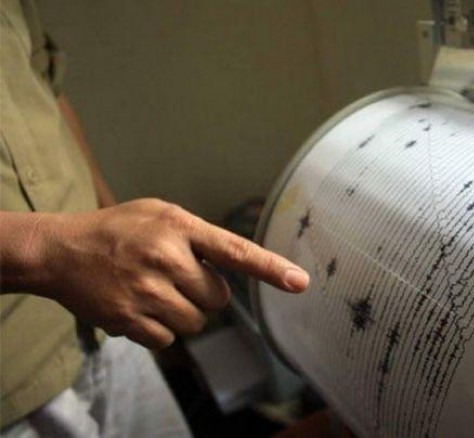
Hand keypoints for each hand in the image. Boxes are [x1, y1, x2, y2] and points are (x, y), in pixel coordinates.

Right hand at [34, 198, 308, 348]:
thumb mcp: (160, 214)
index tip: (300, 282)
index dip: (270, 268)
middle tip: (174, 277)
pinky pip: (168, 339)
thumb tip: (235, 265)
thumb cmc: (118, 230)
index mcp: (179, 228)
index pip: (235, 250)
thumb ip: (198, 235)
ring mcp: (147, 292)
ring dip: (183, 313)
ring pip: (196, 322)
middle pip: (218, 298)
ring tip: (154, 291)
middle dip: (203, 292)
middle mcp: (167, 259)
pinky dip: (159, 329)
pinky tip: (139, 307)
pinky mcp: (129, 320)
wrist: (61, 252)